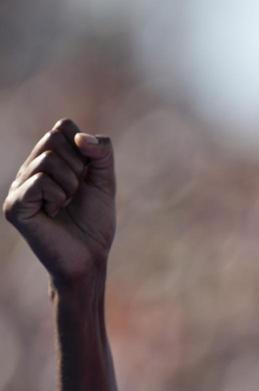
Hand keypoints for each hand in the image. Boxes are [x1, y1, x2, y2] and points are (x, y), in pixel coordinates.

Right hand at [4, 118, 116, 285]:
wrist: (89, 257)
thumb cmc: (94, 221)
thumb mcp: (104, 180)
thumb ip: (101, 153)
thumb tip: (79, 136)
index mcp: (48, 160)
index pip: (62, 127)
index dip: (83, 146)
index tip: (87, 173)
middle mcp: (28, 170)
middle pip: (53, 138)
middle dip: (78, 166)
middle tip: (76, 192)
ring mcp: (18, 187)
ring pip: (47, 160)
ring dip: (69, 185)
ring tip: (65, 205)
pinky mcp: (14, 205)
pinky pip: (38, 182)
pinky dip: (57, 197)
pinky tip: (54, 213)